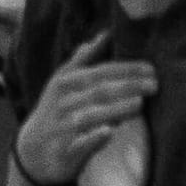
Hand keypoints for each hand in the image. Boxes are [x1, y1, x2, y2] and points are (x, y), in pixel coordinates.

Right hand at [14, 34, 157, 185]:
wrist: (31, 149)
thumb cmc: (54, 110)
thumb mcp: (62, 82)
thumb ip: (84, 60)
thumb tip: (105, 34)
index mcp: (65, 82)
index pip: (100, 72)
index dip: (125, 69)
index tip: (150, 68)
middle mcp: (63, 102)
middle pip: (99, 91)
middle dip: (127, 86)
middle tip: (154, 85)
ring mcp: (63, 127)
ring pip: (91, 115)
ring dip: (115, 109)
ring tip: (139, 104)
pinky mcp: (64, 151)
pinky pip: (79, 144)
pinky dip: (92, 138)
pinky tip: (108, 132)